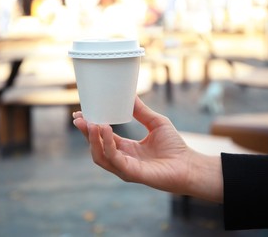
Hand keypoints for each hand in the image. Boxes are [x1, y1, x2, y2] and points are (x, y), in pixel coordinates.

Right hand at [73, 96, 222, 202]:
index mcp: (126, 149)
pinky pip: (113, 158)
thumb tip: (130, 94)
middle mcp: (122, 159)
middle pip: (96, 147)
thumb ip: (141, 111)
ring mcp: (124, 167)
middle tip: (78, 117)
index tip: (81, 113)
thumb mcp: (155, 122)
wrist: (189, 164)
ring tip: (91, 122)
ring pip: (99, 155)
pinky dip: (107, 143)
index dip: (91, 126)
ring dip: (92, 139)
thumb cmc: (175, 146)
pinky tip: (106, 129)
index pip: (102, 138)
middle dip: (86, 132)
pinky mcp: (130, 172)